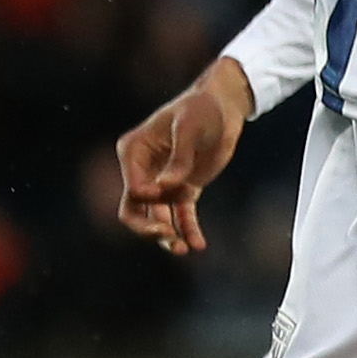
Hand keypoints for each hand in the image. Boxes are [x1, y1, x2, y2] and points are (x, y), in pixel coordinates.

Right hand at [116, 59, 253, 253]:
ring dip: (167, 236)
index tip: (165, 190)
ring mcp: (163, 182)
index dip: (146, 196)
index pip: (132, 186)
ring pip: (156, 219)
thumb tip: (166, 187)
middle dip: (146, 227)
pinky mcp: (183, 189)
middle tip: (166, 234)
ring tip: (184, 249)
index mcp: (134, 151)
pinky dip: (188, 231)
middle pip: (133, 210)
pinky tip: (198, 245)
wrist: (224, 107)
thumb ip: (179, 157)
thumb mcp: (190, 127)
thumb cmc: (202, 109)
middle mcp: (143, 170)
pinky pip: (181, 217)